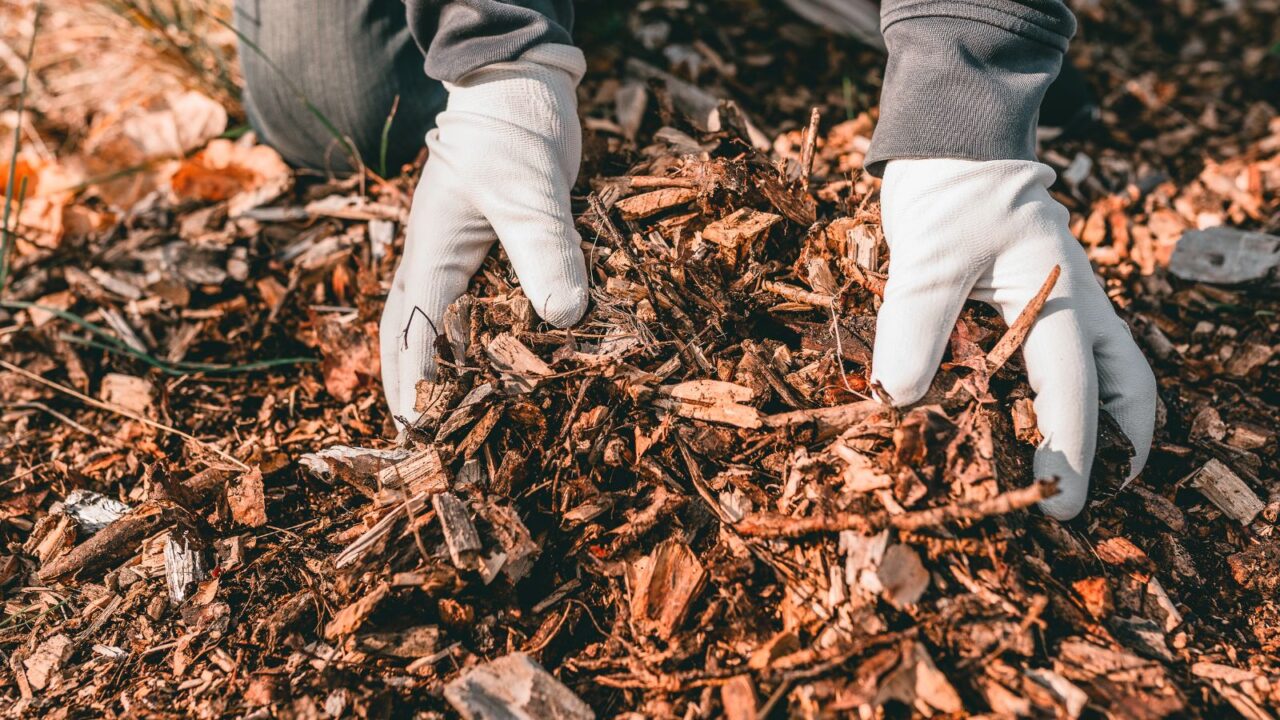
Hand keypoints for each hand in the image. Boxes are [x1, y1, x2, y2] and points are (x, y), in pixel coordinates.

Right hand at [380, 45, 589, 428]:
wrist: (519, 89)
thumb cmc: (514, 134)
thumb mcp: (529, 191)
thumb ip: (543, 248)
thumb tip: (563, 317)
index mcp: (432, 252)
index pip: (416, 331)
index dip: (418, 384)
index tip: (422, 432)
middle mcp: (434, 258)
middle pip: (404, 332)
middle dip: (407, 384)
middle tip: (415, 438)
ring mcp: (455, 253)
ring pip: (428, 319)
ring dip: (428, 364)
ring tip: (437, 412)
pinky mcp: (484, 249)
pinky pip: (466, 303)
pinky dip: (466, 336)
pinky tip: (489, 359)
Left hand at [870, 159, 1155, 518]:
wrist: (952, 141)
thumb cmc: (946, 194)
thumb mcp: (926, 259)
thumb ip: (914, 328)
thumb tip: (901, 404)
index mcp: (1060, 293)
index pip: (1074, 386)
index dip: (1069, 449)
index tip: (1059, 503)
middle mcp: (1077, 301)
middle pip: (1126, 383)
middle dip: (1117, 445)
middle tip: (1092, 498)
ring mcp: (1066, 298)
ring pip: (1113, 368)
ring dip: (1109, 421)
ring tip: (1088, 470)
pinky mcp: (1041, 298)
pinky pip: (1074, 354)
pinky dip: (1071, 393)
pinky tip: (1036, 419)